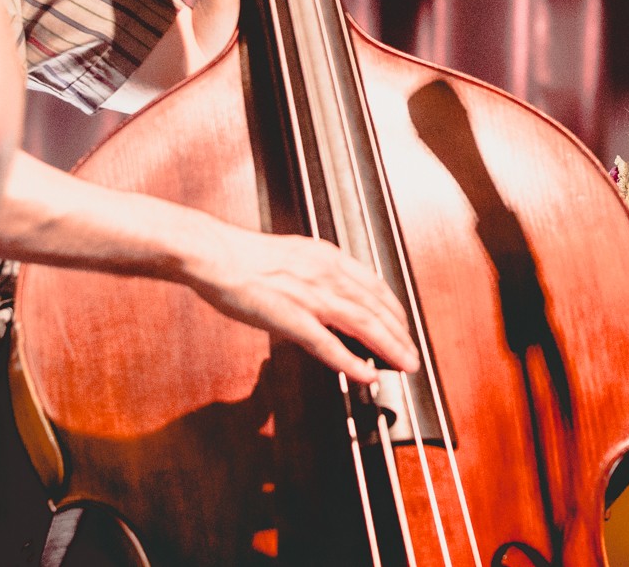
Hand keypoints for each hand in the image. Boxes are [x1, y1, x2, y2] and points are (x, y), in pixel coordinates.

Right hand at [181, 219, 418, 384]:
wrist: (215, 253)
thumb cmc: (245, 258)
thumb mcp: (294, 256)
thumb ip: (316, 273)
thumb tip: (330, 292)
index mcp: (327, 258)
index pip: (374, 285)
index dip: (394, 309)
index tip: (403, 326)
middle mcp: (327, 274)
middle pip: (376, 307)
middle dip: (400, 334)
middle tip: (414, 355)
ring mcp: (311, 296)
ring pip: (363, 323)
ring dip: (389, 347)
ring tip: (404, 365)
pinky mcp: (291, 317)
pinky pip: (328, 344)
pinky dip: (350, 361)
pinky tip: (366, 375)